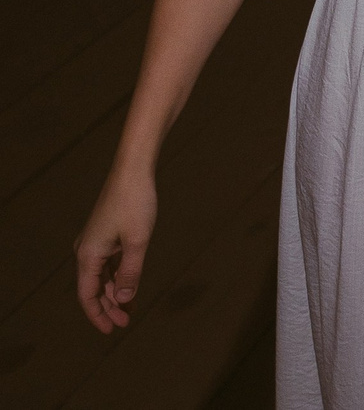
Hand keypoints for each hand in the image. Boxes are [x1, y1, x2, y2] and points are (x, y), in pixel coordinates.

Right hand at [74, 166, 156, 332]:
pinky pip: (109, 263)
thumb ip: (130, 272)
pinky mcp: (106, 235)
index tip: (110, 331)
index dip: (97, 315)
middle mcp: (86, 251)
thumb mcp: (138, 241)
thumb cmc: (135, 204)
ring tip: (130, 309)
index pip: (87, 296)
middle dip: (108, 307)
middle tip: (126, 322)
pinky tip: (129, 286)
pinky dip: (118, 276)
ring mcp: (96, 242)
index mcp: (88, 256)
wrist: (133, 172)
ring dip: (114, 293)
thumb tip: (122, 299)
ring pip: (102, 276)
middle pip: (94, 288)